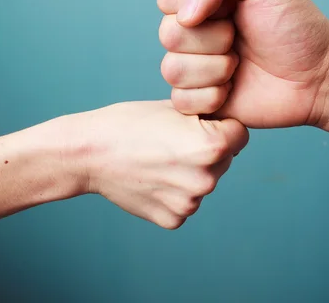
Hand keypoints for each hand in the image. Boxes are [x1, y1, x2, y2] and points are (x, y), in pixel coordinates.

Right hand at [73, 100, 248, 228]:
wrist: (88, 153)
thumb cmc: (129, 123)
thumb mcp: (176, 109)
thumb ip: (210, 119)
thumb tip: (233, 129)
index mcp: (212, 146)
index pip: (239, 134)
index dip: (220, 125)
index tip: (196, 124)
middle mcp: (206, 179)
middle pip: (224, 160)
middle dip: (207, 150)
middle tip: (171, 143)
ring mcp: (189, 204)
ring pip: (204, 181)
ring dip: (190, 172)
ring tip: (157, 159)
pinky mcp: (173, 219)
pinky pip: (185, 202)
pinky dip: (172, 192)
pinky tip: (150, 178)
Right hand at [157, 0, 328, 127]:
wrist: (318, 74)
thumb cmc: (295, 23)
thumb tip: (184, 13)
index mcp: (200, 0)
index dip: (195, 5)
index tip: (230, 9)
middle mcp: (192, 33)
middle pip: (168, 35)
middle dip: (213, 39)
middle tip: (240, 39)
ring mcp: (194, 68)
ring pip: (172, 69)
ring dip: (215, 69)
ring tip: (240, 65)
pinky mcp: (199, 101)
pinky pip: (181, 100)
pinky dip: (212, 96)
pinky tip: (234, 89)